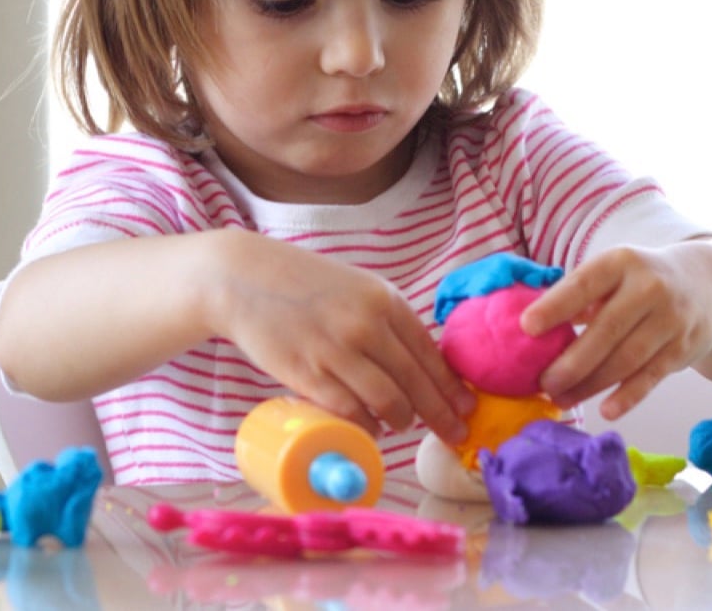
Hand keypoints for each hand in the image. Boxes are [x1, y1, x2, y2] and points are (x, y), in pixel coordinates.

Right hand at [214, 235, 474, 442]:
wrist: (245, 278)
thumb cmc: (305, 285)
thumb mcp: (357, 288)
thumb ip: (387, 319)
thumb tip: (420, 362)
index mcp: (385, 300)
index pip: (429, 352)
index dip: (451, 386)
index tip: (466, 407)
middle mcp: (367, 324)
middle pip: (415, 382)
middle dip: (440, 413)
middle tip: (455, 434)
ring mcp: (337, 350)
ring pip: (388, 401)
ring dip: (401, 420)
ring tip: (403, 426)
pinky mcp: (307, 373)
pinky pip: (350, 411)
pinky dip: (366, 426)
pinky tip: (371, 430)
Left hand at [519, 244, 711, 419]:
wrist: (711, 283)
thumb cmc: (643, 281)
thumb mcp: (615, 273)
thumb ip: (581, 297)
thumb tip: (534, 328)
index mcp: (621, 263)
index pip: (584, 284)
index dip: (555, 306)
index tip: (525, 327)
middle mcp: (649, 287)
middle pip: (605, 330)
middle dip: (571, 362)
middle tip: (542, 384)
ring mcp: (670, 319)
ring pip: (626, 359)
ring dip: (591, 385)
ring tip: (561, 400)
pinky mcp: (684, 347)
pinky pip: (652, 376)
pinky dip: (629, 396)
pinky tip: (606, 410)